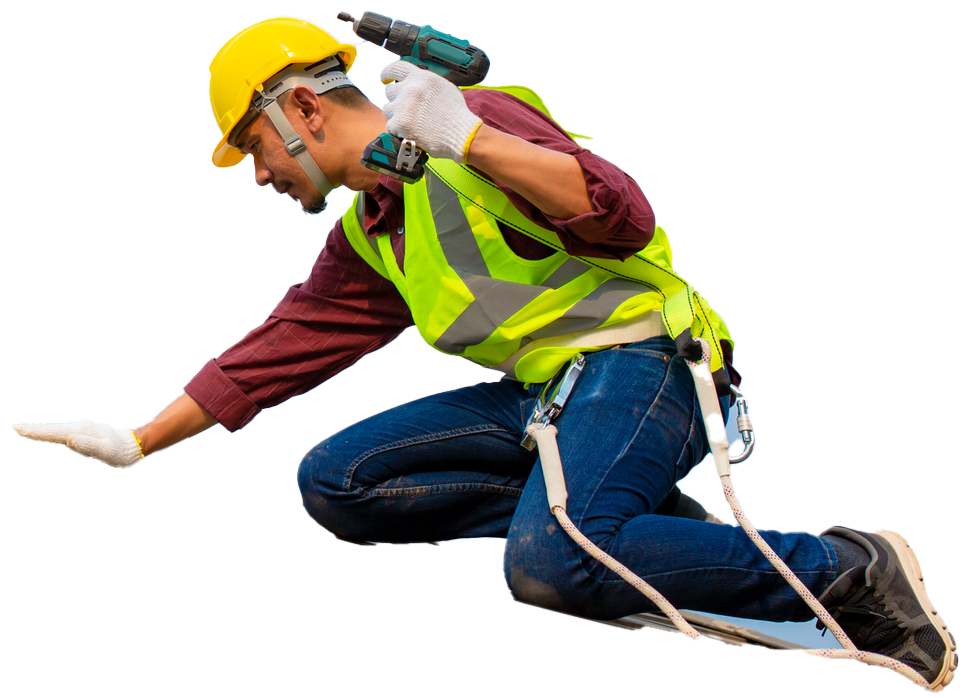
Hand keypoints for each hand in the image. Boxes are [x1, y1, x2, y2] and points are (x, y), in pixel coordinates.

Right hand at [12, 419, 143, 468]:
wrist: (136, 446)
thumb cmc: (121, 452)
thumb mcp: (105, 451)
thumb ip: (87, 445)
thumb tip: (68, 439)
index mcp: (81, 432)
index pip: (53, 433)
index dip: (35, 433)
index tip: (18, 430)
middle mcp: (80, 428)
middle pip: (52, 430)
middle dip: (34, 430)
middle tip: (16, 429)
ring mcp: (83, 431)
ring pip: (58, 431)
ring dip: (42, 432)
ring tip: (26, 432)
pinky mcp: (87, 435)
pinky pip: (65, 434)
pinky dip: (53, 435)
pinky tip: (50, 437)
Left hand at [380, 60, 481, 162]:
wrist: (460, 133)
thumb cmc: (456, 113)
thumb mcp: (445, 87)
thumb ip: (426, 82)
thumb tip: (414, 82)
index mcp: (421, 77)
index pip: (394, 68)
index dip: (387, 74)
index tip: (385, 79)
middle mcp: (410, 89)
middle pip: (389, 92)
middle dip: (396, 101)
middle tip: (407, 110)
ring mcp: (403, 106)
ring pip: (388, 109)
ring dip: (396, 116)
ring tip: (412, 123)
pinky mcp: (400, 123)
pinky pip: (390, 126)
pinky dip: (398, 131)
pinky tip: (411, 132)